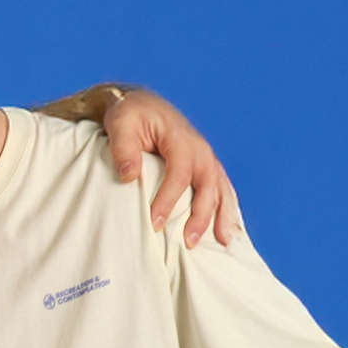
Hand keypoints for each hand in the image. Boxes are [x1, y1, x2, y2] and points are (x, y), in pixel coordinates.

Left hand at [107, 90, 242, 246]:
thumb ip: (123, 149)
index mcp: (180, 139)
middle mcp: (200, 149)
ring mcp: (206, 158)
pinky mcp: (205, 166)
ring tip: (221, 242)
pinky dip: (226, 208)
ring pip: (221, 189)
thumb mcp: (120, 125)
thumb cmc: (130, 115)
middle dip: (201, 216)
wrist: (142, 105)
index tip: (154, 224)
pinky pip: (221, 188)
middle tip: (188, 242)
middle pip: (207, 185)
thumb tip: (129, 176)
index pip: (179, 173)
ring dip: (222, 215)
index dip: (168, 200)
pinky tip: (225, 229)